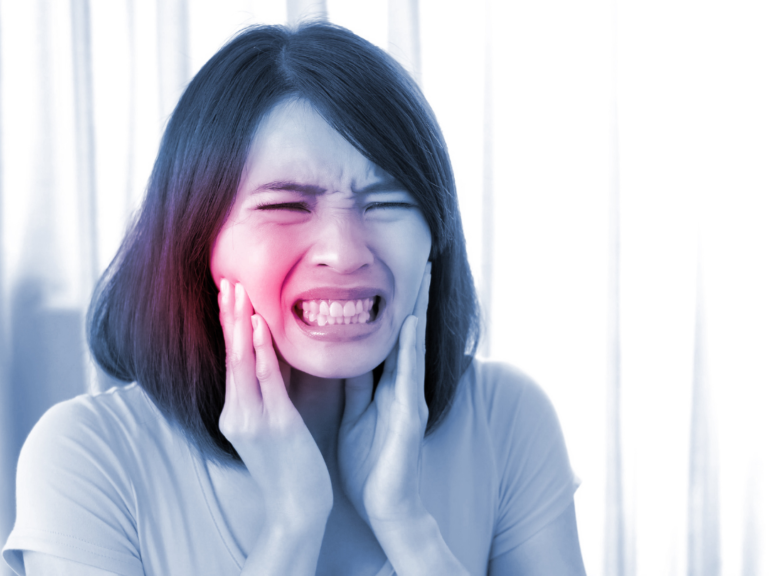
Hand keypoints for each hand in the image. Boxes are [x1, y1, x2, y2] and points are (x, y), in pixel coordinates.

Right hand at [217, 279, 332, 527]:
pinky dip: (261, 351)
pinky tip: (258, 326)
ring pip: (242, 362)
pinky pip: (266, 381)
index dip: (229, 324)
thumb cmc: (292, 467)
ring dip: (240, 323)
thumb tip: (276, 354)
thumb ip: (273, 390)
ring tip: (238, 290)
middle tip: (226, 278)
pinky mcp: (275, 425)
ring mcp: (253, 420)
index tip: (228, 291)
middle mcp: (237, 413)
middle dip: (228, 314)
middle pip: (230, 354)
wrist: (297, 509)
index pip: (231, 360)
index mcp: (236, 412)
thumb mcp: (277, 422)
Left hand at [338, 263, 431, 528]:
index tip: (391, 274)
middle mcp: (404, 388)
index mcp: (388, 388)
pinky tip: (412, 324)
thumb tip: (344, 355)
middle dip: (416, 299)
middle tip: (422, 261)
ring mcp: (410, 399)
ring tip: (424, 278)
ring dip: (419, 312)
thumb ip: (355, 385)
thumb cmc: (370, 465)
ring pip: (413, 347)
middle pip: (408, 335)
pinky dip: (411, 347)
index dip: (392, 308)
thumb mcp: (357, 415)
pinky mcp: (410, 414)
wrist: (386, 506)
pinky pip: (409, 375)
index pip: (389, 339)